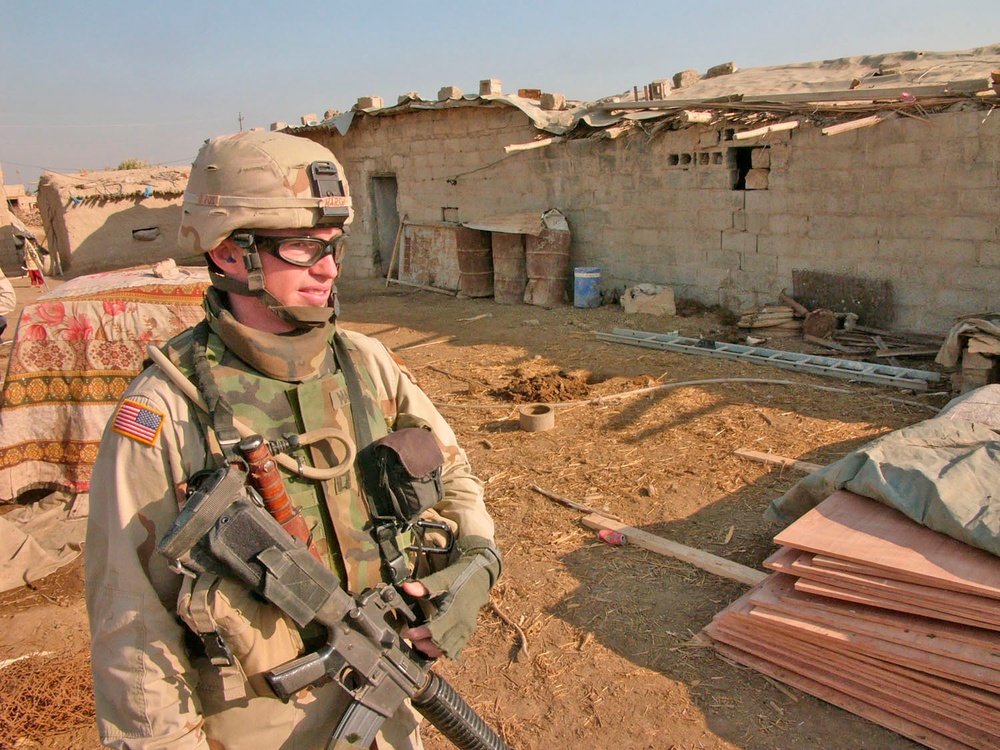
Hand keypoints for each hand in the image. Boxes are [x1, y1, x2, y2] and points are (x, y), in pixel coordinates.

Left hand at [398, 537, 500, 657]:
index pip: (435, 629)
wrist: (478, 579)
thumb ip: (424, 586)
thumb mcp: (442, 579)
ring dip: (432, 650)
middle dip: (423, 644)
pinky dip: (443, 651)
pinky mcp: (468, 633)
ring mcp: (467, 630)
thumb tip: (407, 588)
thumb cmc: (459, 579)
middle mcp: (462, 623)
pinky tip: (433, 647)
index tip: (407, 633)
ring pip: (448, 650)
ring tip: (420, 643)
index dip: (419, 634)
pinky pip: (455, 649)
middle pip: (441, 644)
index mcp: (455, 610)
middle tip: (412, 638)